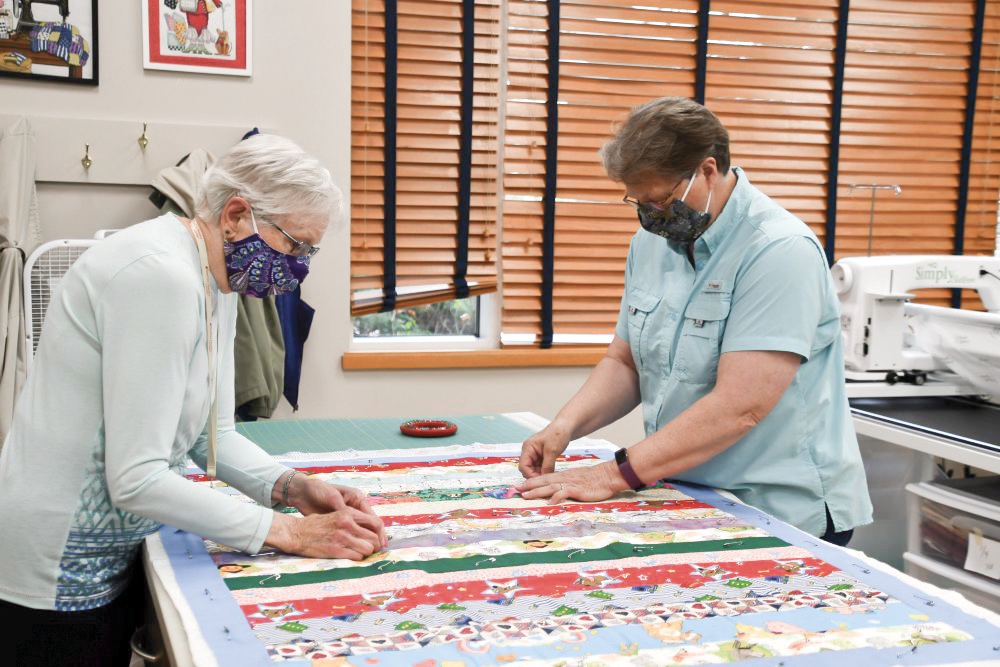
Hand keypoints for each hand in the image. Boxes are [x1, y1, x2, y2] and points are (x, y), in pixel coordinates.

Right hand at [267, 507, 384, 559]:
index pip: (375, 522)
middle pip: (374, 537)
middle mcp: (347, 523)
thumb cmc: (315, 524)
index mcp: (348, 513)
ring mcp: (342, 537)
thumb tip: (369, 531)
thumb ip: (352, 520)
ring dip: (366, 553)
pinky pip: (356, 556)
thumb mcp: (336, 515)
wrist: (296, 532)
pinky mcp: (335, 550)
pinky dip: (357, 558)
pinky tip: (352, 556)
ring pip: (368, 548)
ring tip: (361, 553)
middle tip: (371, 549)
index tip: (380, 541)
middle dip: (375, 545)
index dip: (381, 534)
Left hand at [288, 476, 386, 547]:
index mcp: (357, 499)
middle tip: (377, 551)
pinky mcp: (340, 522)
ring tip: (370, 553)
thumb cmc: (319, 490)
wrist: (304, 492)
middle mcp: (355, 507)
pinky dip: (356, 540)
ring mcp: (348, 515)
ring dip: (367, 541)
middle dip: (376, 538)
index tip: (380, 544)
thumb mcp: (332, 498)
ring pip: (362, 530)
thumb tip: (351, 523)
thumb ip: (342, 509)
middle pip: (371, 525)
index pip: (373, 518)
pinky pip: (351, 533)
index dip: (378, 532)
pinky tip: (356, 549)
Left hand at [516, 460, 626, 503]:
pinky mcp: (577, 489)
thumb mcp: (578, 480)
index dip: (532, 481)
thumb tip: (558, 491)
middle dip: (529, 485)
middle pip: (543, 481)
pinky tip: (550, 502)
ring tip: (526, 496)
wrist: (607, 476)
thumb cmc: (594, 480)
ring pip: (550, 486)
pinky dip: (556, 497)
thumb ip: (567, 485)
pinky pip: (565, 493)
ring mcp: (570, 484)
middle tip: (516, 490)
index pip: (544, 478)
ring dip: (537, 491)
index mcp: (563, 476)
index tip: (521, 486)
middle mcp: (564, 478)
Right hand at [518, 422, 571, 478]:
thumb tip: (544, 478)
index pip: (523, 466)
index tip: (540, 481)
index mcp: (528, 448)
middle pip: (527, 469)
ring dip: (541, 474)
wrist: (566, 427)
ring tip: (550, 478)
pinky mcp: (541, 457)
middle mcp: (529, 452)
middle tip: (546, 480)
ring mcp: (535, 455)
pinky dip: (545, 472)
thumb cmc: (558, 434)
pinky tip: (552, 474)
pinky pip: (540, 468)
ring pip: (534, 470)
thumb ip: (547, 465)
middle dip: (535, 476)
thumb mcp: (552, 450)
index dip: (530, 475)